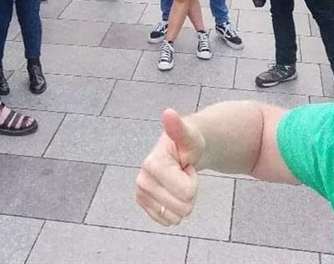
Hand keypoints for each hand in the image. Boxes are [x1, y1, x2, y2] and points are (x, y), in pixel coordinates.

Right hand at [135, 109, 205, 226]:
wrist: (182, 152)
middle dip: (189, 193)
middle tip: (183, 174)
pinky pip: (166, 220)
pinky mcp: (143, 203)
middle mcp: (142, 179)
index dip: (192, 181)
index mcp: (151, 164)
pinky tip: (172, 192)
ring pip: (174, 217)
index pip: (186, 192)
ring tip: (178, 181)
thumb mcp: (189, 135)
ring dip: (182, 202)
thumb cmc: (187, 143)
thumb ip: (178, 127)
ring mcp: (141, 192)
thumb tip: (169, 113)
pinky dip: (174, 210)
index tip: (185, 166)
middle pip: (181, 207)